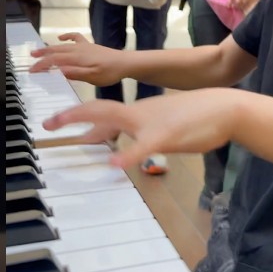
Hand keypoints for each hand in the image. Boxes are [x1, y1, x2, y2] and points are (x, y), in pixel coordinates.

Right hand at [30, 32, 126, 84]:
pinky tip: (61, 37)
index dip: (42, 65)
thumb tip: (57, 71)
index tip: (32, 71)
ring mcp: (83, 46)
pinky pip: (75, 38)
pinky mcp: (89, 46)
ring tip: (38, 50)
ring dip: (49, 47)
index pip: (54, 61)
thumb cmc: (109, 73)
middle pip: (55, 52)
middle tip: (30, 60)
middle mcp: (77, 50)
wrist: (124, 63)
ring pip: (62, 46)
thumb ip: (74, 73)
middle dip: (42, 55)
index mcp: (76, 58)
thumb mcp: (92, 77)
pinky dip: (66, 36)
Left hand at [44, 90, 242, 168]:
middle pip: (99, 109)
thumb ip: (145, 137)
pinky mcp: (167, 136)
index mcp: (139, 112)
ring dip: (91, 126)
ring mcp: (151, 124)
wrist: (224, 109)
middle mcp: (139, 114)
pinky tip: (114, 163)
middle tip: (48, 124)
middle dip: (71, 116)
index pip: (102, 110)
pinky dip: (127, 154)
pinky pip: (143, 146)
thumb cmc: (198, 118)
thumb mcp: (166, 127)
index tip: (56, 122)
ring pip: (115, 119)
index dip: (78, 116)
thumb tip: (130, 149)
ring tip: (68, 133)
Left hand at [228, 0, 267, 12]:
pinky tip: (246, 8)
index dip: (229, 2)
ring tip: (239, 8)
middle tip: (233, 8)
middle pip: (237, 1)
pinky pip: (250, 2)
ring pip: (243, 2)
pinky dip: (247, 6)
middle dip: (234, 5)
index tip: (228, 5)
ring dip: (240, 6)